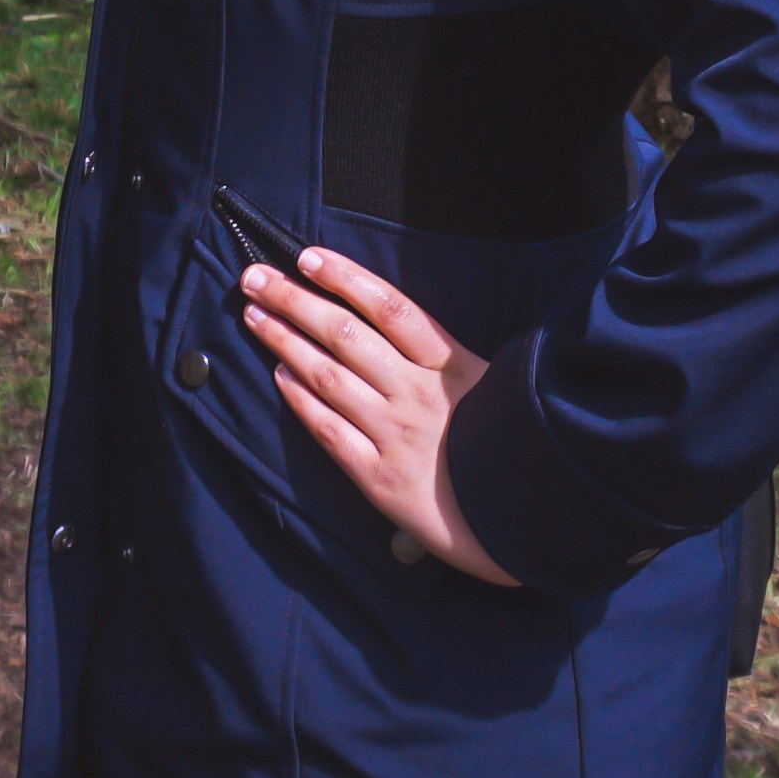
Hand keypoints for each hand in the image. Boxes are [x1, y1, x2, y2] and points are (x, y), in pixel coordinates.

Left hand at [240, 248, 520, 586]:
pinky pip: (329, 431)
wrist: (523, 520)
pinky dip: (301, 400)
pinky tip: (280, 375)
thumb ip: (449, 356)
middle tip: (256, 277)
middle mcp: (418, 393)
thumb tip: (396, 319)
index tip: (308, 257)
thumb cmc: (508, 447)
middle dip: (294, 300)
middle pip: (346, 333)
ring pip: (328, 376)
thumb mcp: (495, 386)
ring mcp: (395, 434)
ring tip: (255, 316)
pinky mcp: (378, 478)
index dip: (346, 278)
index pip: (391, 307)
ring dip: (286, 341)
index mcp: (451, 365)